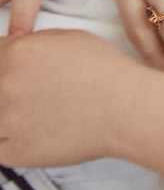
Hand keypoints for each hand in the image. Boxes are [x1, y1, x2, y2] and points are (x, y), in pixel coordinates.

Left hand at [0, 29, 130, 166]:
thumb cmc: (106, 72)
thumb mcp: (69, 38)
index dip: (5, 61)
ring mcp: (7, 120)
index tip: (13, 71)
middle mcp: (6, 84)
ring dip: (7, 114)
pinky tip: (30, 132)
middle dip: (8, 86)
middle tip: (29, 93)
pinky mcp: (15, 151)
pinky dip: (9, 140)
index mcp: (17, 53)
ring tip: (31, 113)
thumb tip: (14, 48)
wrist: (126, 109)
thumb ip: (32, 43)